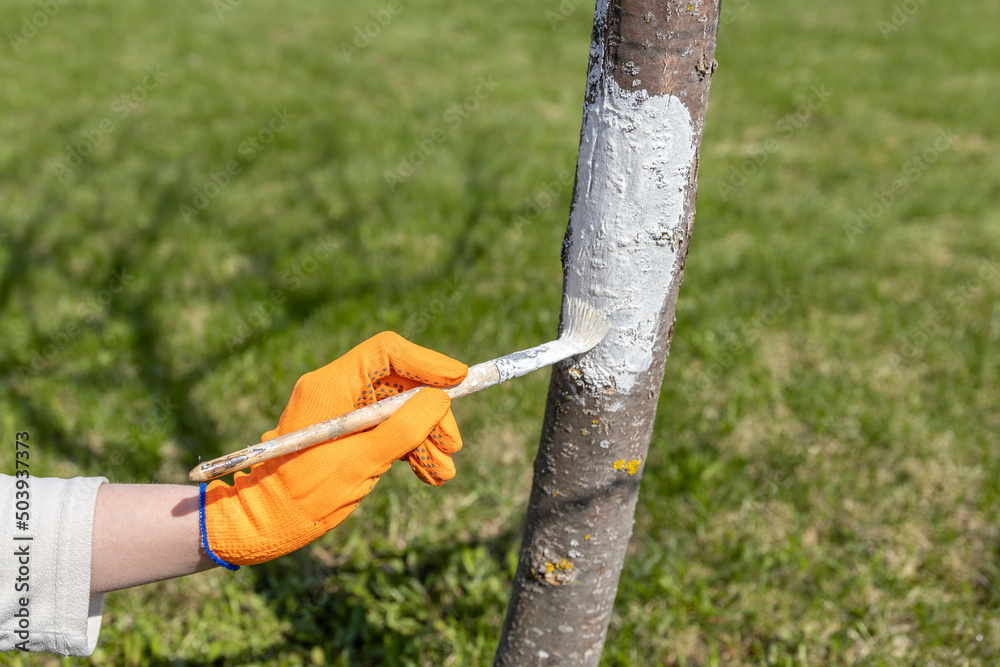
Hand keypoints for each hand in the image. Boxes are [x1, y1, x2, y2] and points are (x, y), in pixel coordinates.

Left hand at [201, 332, 467, 567]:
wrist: (262, 524)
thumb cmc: (303, 495)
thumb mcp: (361, 463)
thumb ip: (403, 429)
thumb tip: (439, 400)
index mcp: (330, 385)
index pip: (386, 352)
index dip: (427, 363)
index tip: (460, 381)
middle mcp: (336, 389)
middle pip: (399, 382)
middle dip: (431, 412)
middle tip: (452, 444)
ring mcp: (341, 411)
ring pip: (398, 408)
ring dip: (425, 436)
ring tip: (442, 471)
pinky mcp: (346, 432)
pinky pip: (386, 428)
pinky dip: (410, 448)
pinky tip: (429, 473)